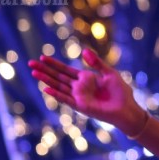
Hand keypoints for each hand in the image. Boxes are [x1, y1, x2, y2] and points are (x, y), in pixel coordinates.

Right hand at [28, 48, 148, 132]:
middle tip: (31, 63)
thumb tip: (84, 51)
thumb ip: (96, 63)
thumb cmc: (120, 92)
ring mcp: (78, 97)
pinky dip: (56, 94)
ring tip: (34, 73)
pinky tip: (46, 88)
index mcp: (85, 79)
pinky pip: (66, 99)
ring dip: (46, 80)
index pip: (65, 70)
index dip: (54, 64)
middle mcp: (79, 88)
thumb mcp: (109, 73)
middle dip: (45, 70)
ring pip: (58, 87)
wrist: (127, 108)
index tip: (42, 57)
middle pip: (58, 77)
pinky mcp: (81, 106)